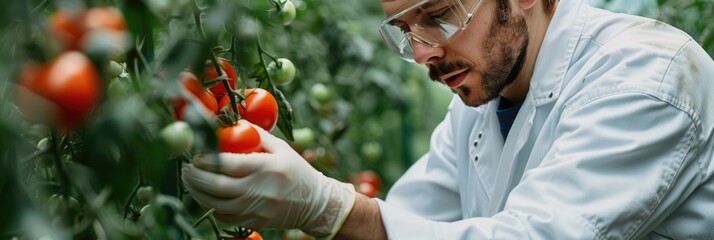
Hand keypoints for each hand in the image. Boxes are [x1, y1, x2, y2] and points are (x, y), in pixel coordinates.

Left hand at [181, 120, 355, 237]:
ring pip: (217, 204)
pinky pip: (225, 217)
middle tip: (185, 169)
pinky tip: (207, 197)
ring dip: (198, 193)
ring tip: (190, 181)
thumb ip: (256, 135)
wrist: (315, 203)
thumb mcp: (281, 147)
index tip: (196, 155)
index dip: (207, 160)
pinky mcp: (255, 221)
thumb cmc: (296, 171)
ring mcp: (257, 209)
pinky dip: (212, 207)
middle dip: (196, 177)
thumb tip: (232, 122)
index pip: (229, 164)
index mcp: (266, 167)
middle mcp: (260, 190)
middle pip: (217, 186)